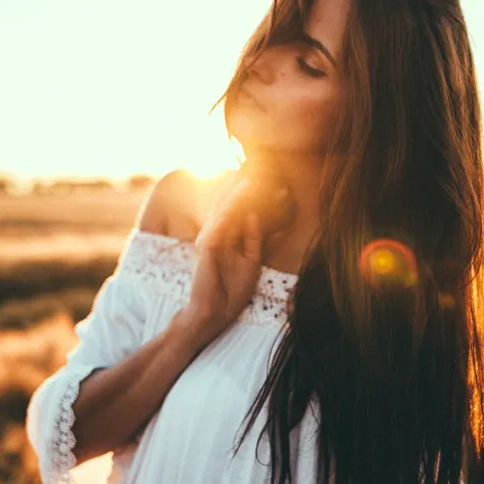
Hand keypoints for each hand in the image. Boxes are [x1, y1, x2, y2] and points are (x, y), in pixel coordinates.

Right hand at [179, 168, 291, 342]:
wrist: (214, 314)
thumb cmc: (230, 293)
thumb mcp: (251, 263)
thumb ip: (253, 239)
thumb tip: (256, 215)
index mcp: (226, 240)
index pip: (239, 213)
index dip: (255, 199)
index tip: (276, 185)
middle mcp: (216, 235)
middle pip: (231, 206)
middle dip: (246, 189)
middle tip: (263, 169)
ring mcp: (209, 237)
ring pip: (226, 208)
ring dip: (240, 190)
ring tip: (254, 172)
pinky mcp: (207, 243)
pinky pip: (223, 218)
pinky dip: (234, 204)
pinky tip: (245, 190)